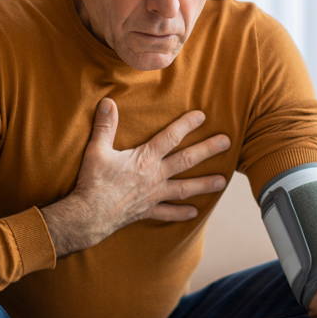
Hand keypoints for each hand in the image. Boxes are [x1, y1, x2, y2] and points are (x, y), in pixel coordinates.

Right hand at [42, 98, 230, 255]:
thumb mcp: (97, 150)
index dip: (186, 125)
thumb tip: (107, 102)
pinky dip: (181, 213)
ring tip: (223, 181)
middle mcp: (155, 176)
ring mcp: (154, 195)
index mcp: (145, 158)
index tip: (202, 116)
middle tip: (227, 143)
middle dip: (208, 150)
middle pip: (186, 160)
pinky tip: (195, 212)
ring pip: (184, 188)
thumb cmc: (94, 181)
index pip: (170, 137)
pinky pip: (168, 213)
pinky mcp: (147, 211)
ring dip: (204, 184)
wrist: (89, 215)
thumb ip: (105, 126)